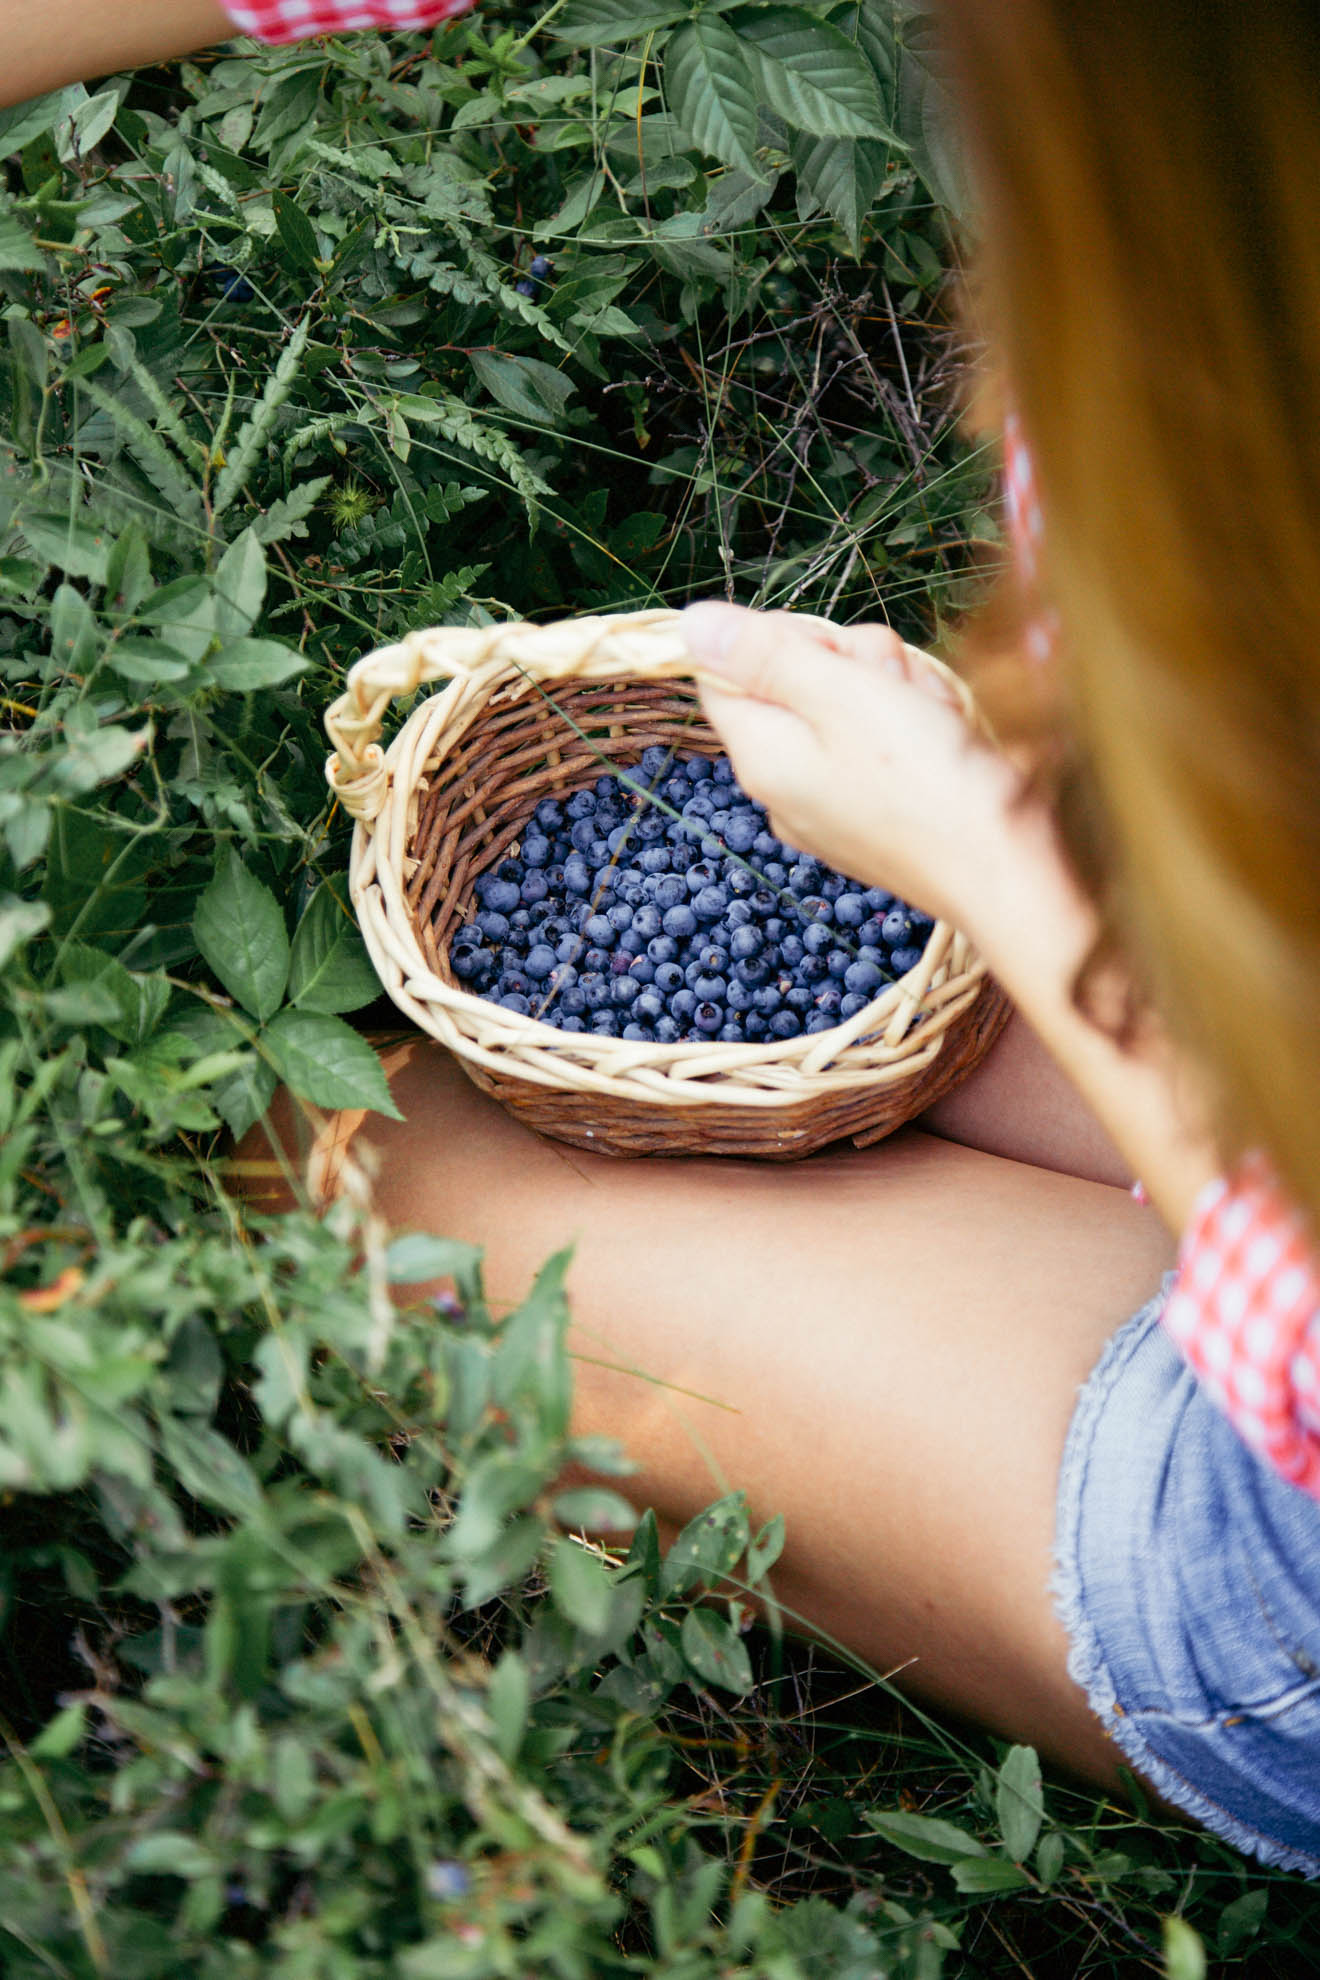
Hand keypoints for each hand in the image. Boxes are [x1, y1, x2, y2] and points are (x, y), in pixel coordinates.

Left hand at [681, 601, 1016, 926]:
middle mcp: (785, 785)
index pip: (723, 670)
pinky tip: (947, 742)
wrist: (1011, 871)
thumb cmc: (930, 784)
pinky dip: (916, 728)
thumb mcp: (843, 695)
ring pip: (848, 704)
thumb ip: (765, 655)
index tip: (835, 649)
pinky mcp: (878, 811)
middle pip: (791, 681)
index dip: (777, 637)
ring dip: (895, 690)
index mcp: (761, 756)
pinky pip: (883, 744)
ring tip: (933, 719)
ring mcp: (832, 802)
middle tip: (894, 685)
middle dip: (851, 663)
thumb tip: (691, 624)